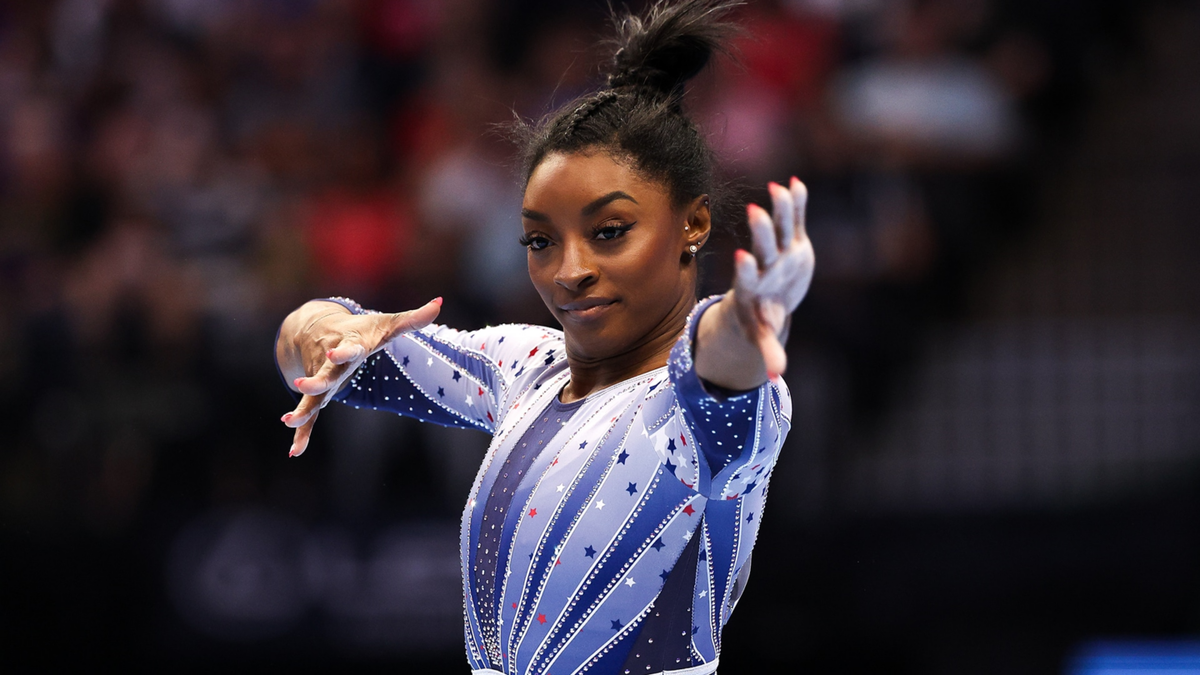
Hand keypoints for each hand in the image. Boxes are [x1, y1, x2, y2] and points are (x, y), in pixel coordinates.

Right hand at [279, 298, 442, 456]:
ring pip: (311, 397)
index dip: (342, 352)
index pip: (347, 349)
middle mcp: (331, 365)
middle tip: (301, 385)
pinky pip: (310, 414)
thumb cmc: (362, 328)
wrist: (317, 327)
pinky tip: (295, 452)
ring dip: (302, 410)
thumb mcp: (387, 323)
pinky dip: (303, 434)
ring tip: (288, 421)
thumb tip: (439, 304)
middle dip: (315, 381)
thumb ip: (414, 319)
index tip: (334, 353)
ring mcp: (322, 379)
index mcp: (350, 346)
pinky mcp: (317, 394)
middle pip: (324, 374)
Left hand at [733, 177, 814, 378]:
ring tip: (778, 189)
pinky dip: (797, 203)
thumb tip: (775, 378)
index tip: (741, 259)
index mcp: (755, 289)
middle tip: (754, 211)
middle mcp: (765, 266)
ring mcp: (777, 251)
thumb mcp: (763, 334)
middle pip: (762, 247)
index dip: (746, 270)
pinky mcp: (792, 240)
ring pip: (777, 228)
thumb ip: (768, 350)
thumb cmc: (760, 316)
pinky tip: (797, 183)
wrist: (767, 297)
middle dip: (760, 232)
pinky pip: (794, 219)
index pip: (747, 278)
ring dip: (779, 209)